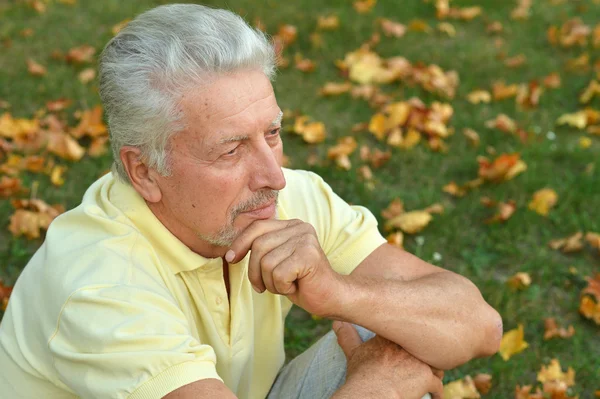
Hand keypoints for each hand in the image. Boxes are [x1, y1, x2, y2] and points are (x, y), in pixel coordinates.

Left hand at [226, 219, 344, 317]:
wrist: (331, 297)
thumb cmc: (301, 282)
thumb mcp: (277, 261)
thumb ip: (262, 250)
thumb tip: (229, 252)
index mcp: (291, 225)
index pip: (257, 227)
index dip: (240, 243)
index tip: (230, 259)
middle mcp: (299, 227)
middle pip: (258, 246)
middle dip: (255, 272)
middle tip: (265, 286)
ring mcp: (305, 239)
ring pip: (267, 263)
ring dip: (271, 282)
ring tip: (286, 285)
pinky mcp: (309, 255)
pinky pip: (278, 274)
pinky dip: (281, 287)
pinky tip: (296, 286)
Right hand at [333, 321, 443, 398]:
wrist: (370, 393)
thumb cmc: (361, 376)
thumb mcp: (353, 353)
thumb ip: (348, 337)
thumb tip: (336, 323)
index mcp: (391, 336)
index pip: (406, 333)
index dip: (409, 341)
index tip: (407, 350)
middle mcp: (407, 345)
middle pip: (422, 348)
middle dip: (423, 357)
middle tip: (418, 367)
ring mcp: (419, 360)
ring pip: (434, 365)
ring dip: (433, 373)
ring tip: (429, 381)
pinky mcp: (427, 377)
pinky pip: (438, 386)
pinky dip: (436, 393)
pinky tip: (434, 397)